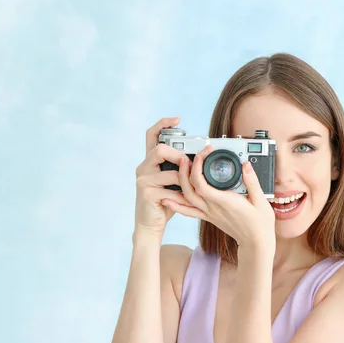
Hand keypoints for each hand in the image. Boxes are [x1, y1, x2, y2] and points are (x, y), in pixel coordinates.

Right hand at [133, 117, 206, 240]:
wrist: (151, 223)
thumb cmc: (166, 200)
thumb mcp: (173, 180)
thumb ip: (180, 167)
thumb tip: (200, 154)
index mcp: (150, 161)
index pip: (152, 135)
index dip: (163, 124)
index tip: (177, 119)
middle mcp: (143, 167)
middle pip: (159, 149)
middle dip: (178, 155)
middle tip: (189, 163)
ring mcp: (143, 180)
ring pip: (168, 172)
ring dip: (184, 180)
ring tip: (191, 187)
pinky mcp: (146, 194)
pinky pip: (170, 190)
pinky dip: (181, 196)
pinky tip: (185, 201)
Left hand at [166, 144, 276, 249]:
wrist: (255, 242)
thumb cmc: (259, 223)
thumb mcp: (261, 201)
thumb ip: (252, 182)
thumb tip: (246, 165)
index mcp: (225, 201)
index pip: (202, 184)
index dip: (198, 167)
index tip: (204, 153)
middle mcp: (213, 208)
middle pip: (190, 189)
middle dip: (184, 171)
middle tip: (186, 156)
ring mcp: (209, 213)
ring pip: (187, 198)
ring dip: (180, 182)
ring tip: (179, 167)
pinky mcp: (209, 217)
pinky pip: (189, 211)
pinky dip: (176, 205)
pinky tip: (167, 199)